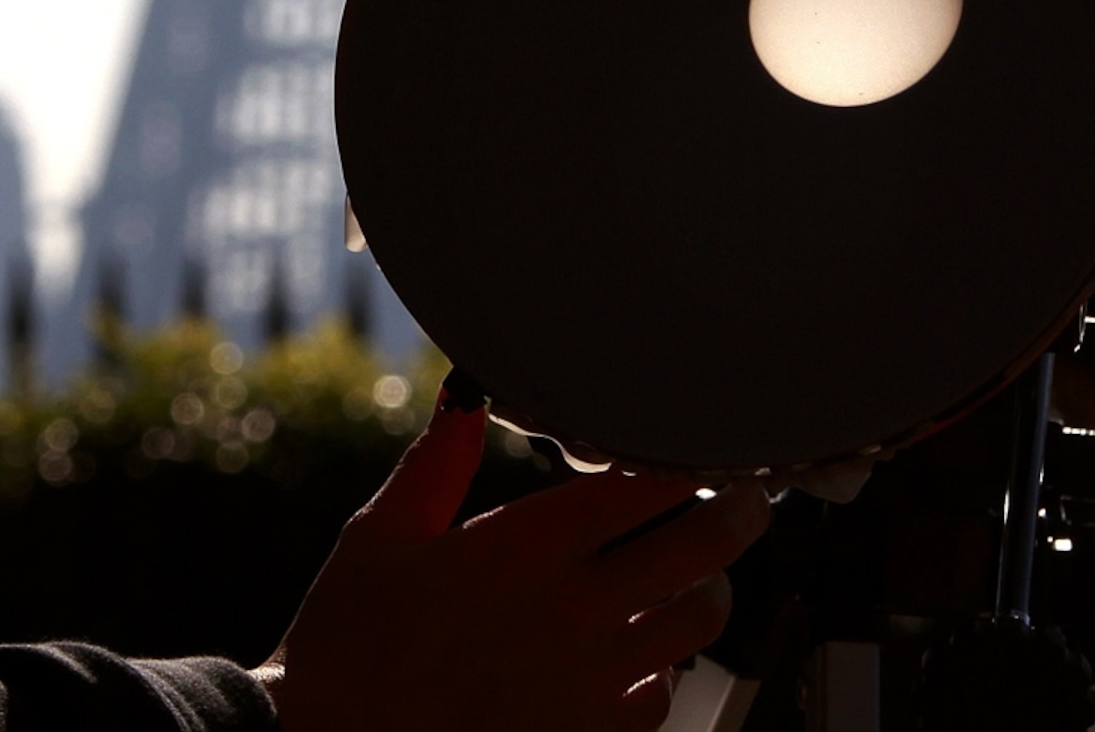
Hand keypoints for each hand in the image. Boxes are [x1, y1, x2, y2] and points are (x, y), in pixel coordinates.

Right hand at [258, 388, 772, 731]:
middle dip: (738, 514)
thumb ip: (437, 463)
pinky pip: (662, 694)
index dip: (690, 459)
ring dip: (709, 591)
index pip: (648, 484)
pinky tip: (640, 653)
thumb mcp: (380, 536)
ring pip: (699, 622)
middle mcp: (575, 608)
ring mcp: (591, 678)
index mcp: (527, 545)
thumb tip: (468, 399)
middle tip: (744, 500)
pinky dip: (664, 669)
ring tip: (698, 574)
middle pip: (702, 547)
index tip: (702, 448)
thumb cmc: (350, 646)